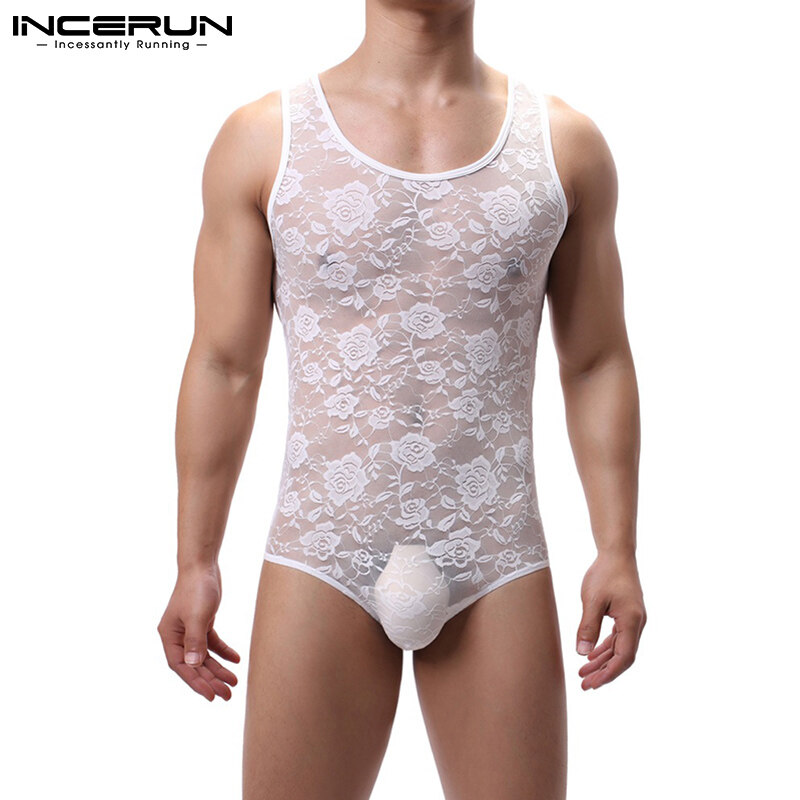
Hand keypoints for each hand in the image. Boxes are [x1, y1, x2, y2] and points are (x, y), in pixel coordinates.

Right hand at [157, 564, 240, 700]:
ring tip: (234, 682)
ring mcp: (190, 630)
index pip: (181, 666)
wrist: (203, 565)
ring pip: (204, 656)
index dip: (196, 683)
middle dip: (210, 680)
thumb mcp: (197, 616)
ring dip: (218, 669)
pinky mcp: (202, 622)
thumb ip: (195, 641)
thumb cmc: (196, 588)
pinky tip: (236, 660)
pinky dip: (223, 652)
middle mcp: (177, 635)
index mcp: (169, 636)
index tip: (211, 696)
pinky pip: (212, 643)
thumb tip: (194, 666)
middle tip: (227, 695)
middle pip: (194, 664)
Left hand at [576, 551, 645, 689]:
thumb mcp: (592, 600)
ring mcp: (633, 619)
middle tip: (585, 685)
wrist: (617, 553)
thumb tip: (582, 653)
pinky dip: (605, 648)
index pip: (624, 657)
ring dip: (603, 661)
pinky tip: (591, 655)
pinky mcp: (627, 615)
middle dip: (604, 672)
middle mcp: (637, 623)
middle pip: (623, 657)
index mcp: (632, 621)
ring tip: (583, 673)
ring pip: (620, 648)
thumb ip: (588, 627)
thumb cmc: (605, 573)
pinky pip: (618, 638)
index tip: (593, 684)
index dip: (609, 673)